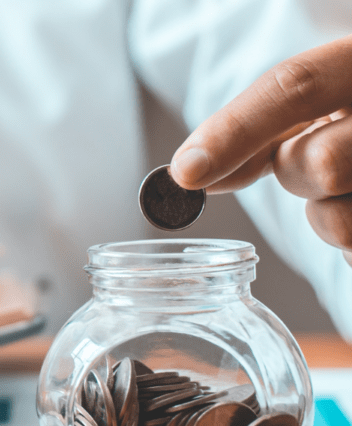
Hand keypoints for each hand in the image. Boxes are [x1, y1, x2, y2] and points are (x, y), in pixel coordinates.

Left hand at [170, 35, 351, 266]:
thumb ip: (255, 131)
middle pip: (319, 163)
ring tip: (351, 185)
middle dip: (295, 175)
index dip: (234, 132)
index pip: (294, 86)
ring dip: (327, 217)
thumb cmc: (351, 113)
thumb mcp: (314, 104)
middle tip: (312, 161)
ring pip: (342, 221)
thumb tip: (191, 172)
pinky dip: (349, 241)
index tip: (186, 173)